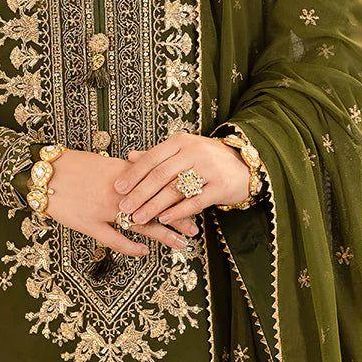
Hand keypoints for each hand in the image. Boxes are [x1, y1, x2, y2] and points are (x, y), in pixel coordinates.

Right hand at [41, 148, 201, 257]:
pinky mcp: (89, 224)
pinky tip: (145, 252)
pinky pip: (114, 239)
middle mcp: (117, 191)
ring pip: (141, 224)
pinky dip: (131, 247)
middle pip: (155, 205)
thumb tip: (141, 174)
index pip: (156, 185)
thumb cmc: (70, 165)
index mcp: (121, 173)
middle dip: (177, 217)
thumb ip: (123, 171)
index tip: (192, 200)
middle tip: (194, 228)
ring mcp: (104, 209)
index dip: (176, 194)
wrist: (43, 173)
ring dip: (163, 234)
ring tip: (181, 243)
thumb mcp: (100, 163)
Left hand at [110, 132, 249, 226]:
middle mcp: (194, 152)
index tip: (118, 188)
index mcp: (181, 142)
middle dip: (139, 193)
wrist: (244, 165)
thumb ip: (157, 155)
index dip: (133, 174)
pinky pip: (194, 201)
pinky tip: (163, 219)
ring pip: (175, 189)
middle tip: (124, 208)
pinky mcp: (220, 186)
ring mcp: (208, 168)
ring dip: (154, 206)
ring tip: (138, 217)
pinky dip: (177, 211)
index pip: (151, 158)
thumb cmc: (207, 159)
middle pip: (160, 175)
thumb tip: (129, 156)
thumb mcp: (182, 151)